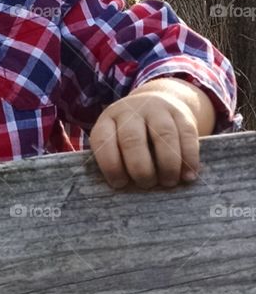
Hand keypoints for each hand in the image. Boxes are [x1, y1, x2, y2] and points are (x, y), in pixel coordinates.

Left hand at [89, 83, 203, 189]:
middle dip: (140, 168)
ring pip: (163, 135)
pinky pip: (187, 135)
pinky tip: (188, 175)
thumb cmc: (133, 135)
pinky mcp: (181, 113)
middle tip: (147, 184)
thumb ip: (119, 161)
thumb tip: (127, 191)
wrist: (158, 102)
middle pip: (132, 139)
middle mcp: (131, 111)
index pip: (103, 140)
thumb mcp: (117, 140)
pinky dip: (189, 158)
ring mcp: (156, 109)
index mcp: (108, 119)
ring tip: (169, 182)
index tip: (120, 184)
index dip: (111, 166)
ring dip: (167, 164)